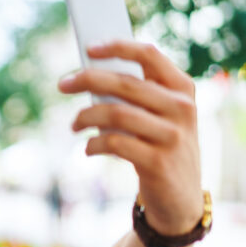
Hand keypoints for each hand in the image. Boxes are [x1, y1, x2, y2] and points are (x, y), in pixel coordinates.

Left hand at [58, 41, 202, 234]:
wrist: (181, 199)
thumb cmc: (161, 148)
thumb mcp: (160, 118)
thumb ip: (137, 97)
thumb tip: (90, 78)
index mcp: (182, 89)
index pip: (150, 55)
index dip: (118, 47)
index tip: (89, 48)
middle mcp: (181, 108)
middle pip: (125, 84)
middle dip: (87, 80)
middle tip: (63, 84)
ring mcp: (172, 136)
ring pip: (115, 114)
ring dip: (85, 117)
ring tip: (73, 124)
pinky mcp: (158, 162)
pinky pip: (114, 143)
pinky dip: (93, 144)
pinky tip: (87, 148)